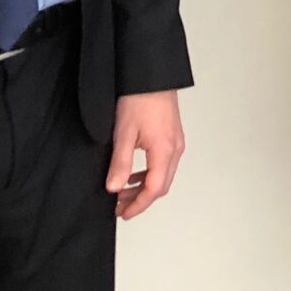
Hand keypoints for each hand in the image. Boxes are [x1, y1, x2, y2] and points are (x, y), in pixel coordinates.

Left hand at [108, 90, 184, 219]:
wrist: (152, 76)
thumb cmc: (139, 99)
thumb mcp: (124, 133)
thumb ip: (120, 163)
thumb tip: (114, 187)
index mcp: (164, 151)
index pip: (153, 189)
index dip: (138, 205)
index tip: (123, 213)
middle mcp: (175, 149)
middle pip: (161, 186)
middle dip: (140, 200)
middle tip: (119, 207)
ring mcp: (176, 143)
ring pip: (163, 176)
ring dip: (144, 188)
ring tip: (123, 192)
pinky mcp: (173, 136)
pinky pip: (164, 164)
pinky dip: (149, 174)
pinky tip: (134, 174)